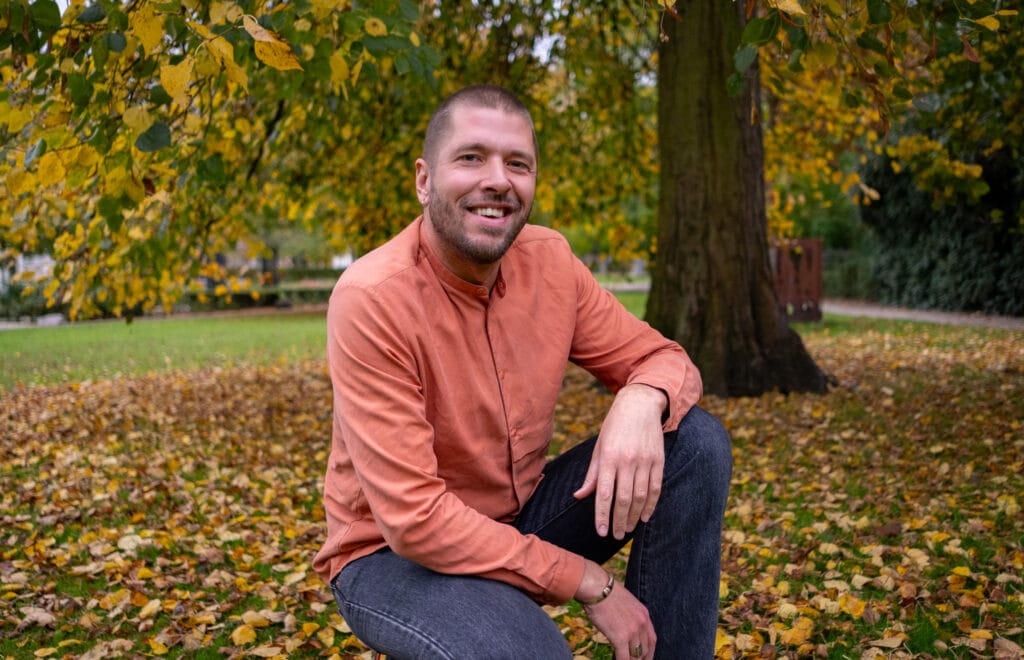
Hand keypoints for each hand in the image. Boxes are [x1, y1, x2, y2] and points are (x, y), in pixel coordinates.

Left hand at [573, 384, 666, 538]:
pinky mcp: (658, 460)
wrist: (639, 404)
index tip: (600, 532)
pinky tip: (645, 517)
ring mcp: (645, 461)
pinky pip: (655, 488)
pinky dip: (651, 505)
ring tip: (628, 529)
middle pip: (623, 499)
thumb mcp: (599, 446)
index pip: (603, 494)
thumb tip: (579, 496)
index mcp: (608, 457)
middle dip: (619, 520)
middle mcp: (627, 460)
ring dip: (634, 517)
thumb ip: (592, 474)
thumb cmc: (614, 426)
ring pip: (640, 497)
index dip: (602, 515)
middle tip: (616, 535)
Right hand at [576, 563, 655, 659]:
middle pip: (645, 649)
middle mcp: (641, 624)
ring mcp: (632, 632)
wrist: (597, 588)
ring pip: (635, 655)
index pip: (652, 639)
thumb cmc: (606, 592)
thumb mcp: (627, 602)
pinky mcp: (620, 638)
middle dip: (640, 658)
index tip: (645, 657)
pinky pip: (624, 657)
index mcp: (644, 614)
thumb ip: (631, 615)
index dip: (649, 651)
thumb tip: (625, 626)